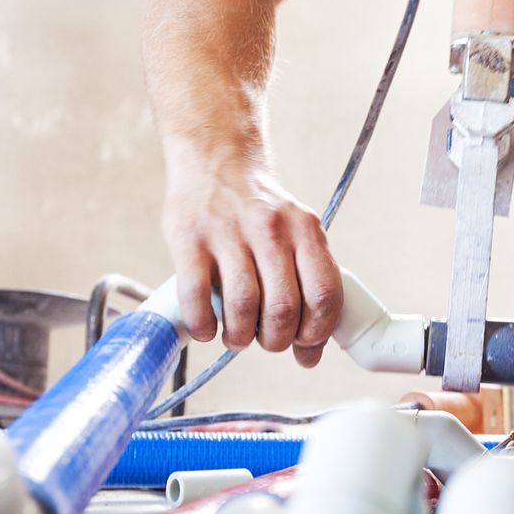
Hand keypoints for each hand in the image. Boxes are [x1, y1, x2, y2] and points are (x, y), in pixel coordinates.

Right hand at [160, 144, 341, 366]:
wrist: (215, 159)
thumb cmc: (259, 212)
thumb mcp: (296, 234)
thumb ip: (307, 286)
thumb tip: (310, 354)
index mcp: (305, 229)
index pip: (323, 295)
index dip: (316, 332)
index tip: (303, 343)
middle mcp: (270, 229)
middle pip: (283, 308)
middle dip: (276, 340)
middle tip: (266, 340)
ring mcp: (228, 232)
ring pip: (242, 307)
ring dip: (241, 337)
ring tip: (237, 336)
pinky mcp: (189, 239)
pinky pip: (196, 296)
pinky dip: (203, 324)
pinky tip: (207, 328)